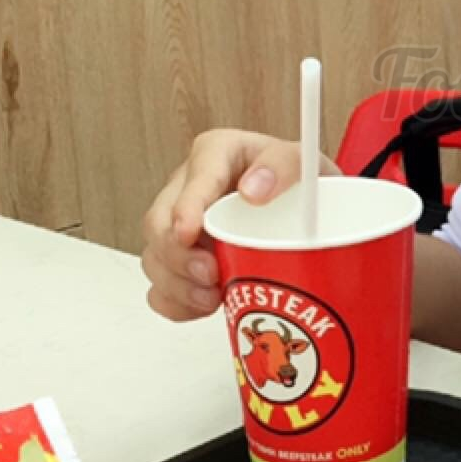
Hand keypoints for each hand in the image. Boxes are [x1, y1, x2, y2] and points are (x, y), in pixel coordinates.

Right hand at [141, 128, 338, 321]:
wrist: (305, 212)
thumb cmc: (299, 184)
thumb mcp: (304, 163)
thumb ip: (284, 165)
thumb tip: (253, 190)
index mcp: (215, 155)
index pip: (193, 179)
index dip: (186, 208)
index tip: (190, 232)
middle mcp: (188, 189)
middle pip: (159, 223)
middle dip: (178, 255)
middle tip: (211, 275)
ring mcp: (180, 227)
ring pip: (155, 257)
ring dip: (178, 284)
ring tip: (212, 297)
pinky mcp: (182, 262)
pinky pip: (161, 287)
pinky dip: (177, 303)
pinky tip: (203, 306)